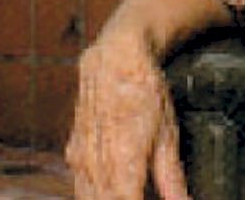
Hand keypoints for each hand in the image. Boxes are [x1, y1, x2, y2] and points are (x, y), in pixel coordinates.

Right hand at [66, 31, 189, 199]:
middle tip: (144, 193)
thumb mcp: (167, 133)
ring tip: (132, 189)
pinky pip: (81, 185)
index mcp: (124, 158)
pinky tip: (112, 188)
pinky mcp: (74, 153)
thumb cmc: (143, 89)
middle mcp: (97, 161)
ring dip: (109, 199)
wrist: (114, 58)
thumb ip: (171, 176)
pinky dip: (96, 193)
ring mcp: (81, 157)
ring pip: (89, 198)